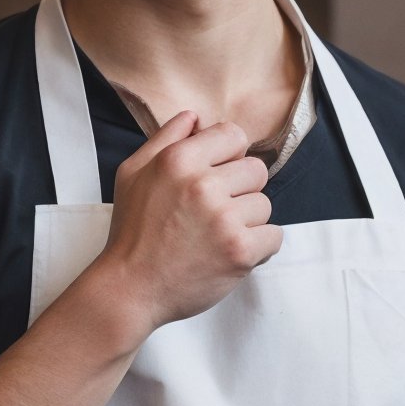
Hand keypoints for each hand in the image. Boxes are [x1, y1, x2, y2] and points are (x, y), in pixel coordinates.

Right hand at [99, 110, 283, 335]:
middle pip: (256, 170)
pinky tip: (230, 252)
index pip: (234, 135)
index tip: (217, 176)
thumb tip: (196, 117)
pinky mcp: (240, 251)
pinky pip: (274, 236)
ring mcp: (224, 219)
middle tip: (215, 212)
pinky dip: (258, 247)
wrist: (130, 288)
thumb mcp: (133, 173)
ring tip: (217, 236)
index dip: (229, 155)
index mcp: (179, 160)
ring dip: (247, 221)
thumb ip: (166, 138)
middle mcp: (203, 185)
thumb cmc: (132, 232)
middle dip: (240, 189)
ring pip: (265, 205)